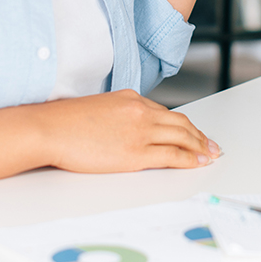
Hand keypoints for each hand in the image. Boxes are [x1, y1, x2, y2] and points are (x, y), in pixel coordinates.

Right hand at [0, 90, 219, 181]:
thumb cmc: (64, 122)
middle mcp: (140, 111)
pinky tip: (197, 162)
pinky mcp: (136, 152)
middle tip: (211, 145)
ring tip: (210, 155)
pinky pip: (172, 155)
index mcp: (130, 98)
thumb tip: (125, 127)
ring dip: (200, 147)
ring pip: (181, 137)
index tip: (192, 132)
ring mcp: (140, 131)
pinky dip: (189, 159)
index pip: (165, 112)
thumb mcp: (98, 109)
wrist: (49, 128)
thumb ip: (117, 114)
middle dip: (199, 135)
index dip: (183, 125)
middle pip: (180, 123)